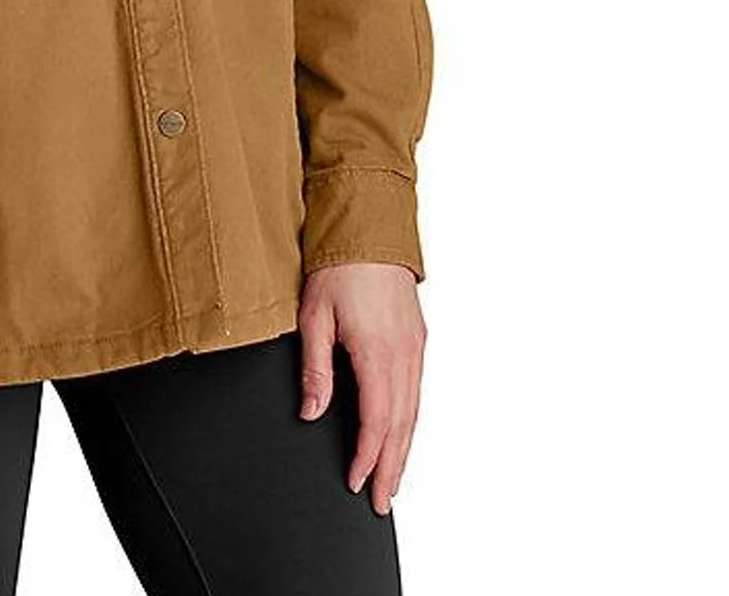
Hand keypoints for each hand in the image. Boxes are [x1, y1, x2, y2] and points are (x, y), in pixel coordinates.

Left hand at [296, 261, 425, 514]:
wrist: (369, 227)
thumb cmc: (339, 265)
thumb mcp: (314, 316)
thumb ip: (315, 369)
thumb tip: (311, 411)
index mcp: (378, 354)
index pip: (376, 423)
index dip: (366, 458)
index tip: (355, 482)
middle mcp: (403, 355)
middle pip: (401, 427)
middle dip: (392, 468)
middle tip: (381, 501)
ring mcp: (414, 346)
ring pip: (413, 412)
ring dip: (404, 449)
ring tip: (392, 478)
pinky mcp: (417, 338)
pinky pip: (417, 392)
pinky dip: (410, 421)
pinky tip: (402, 432)